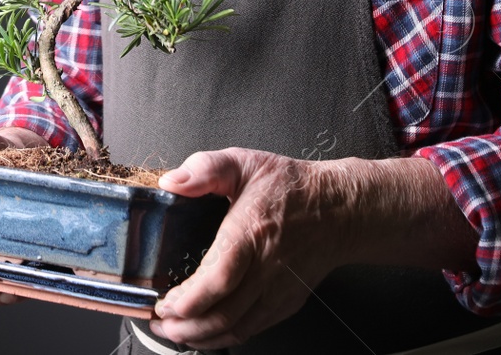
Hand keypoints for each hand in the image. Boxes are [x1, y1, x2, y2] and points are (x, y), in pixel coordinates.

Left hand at [147, 147, 350, 348]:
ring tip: (174, 331)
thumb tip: (171, 181)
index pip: (219, 278)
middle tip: (159, 322)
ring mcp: (278, 290)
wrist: (341, 209)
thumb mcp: (244, 162)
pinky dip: (225, 337)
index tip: (164, 302)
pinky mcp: (286, 302)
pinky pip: (253, 328)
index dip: (189, 299)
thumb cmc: (292, 187)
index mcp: (250, 234)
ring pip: (237, 328)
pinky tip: (205, 333)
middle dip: (185, 326)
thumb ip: (203, 169)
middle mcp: (266, 269)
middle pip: (224, 314)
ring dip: (201, 336)